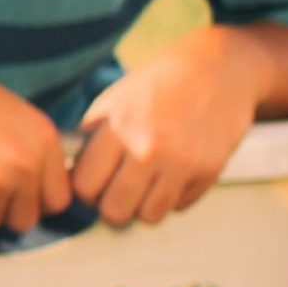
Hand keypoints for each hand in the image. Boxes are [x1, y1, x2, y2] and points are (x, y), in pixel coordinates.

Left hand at [72, 30, 270, 225]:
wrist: (216, 69)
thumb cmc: (159, 86)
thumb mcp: (113, 101)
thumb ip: (92, 140)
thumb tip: (70, 178)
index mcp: (117, 127)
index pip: (84, 187)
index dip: (86, 191)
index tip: (93, 185)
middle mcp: (148, 148)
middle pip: (114, 211)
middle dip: (112, 206)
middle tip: (118, 191)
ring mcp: (181, 162)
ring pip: (148, 217)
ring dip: (143, 206)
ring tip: (145, 184)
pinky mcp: (208, 171)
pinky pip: (178, 207)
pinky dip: (172, 197)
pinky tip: (172, 173)